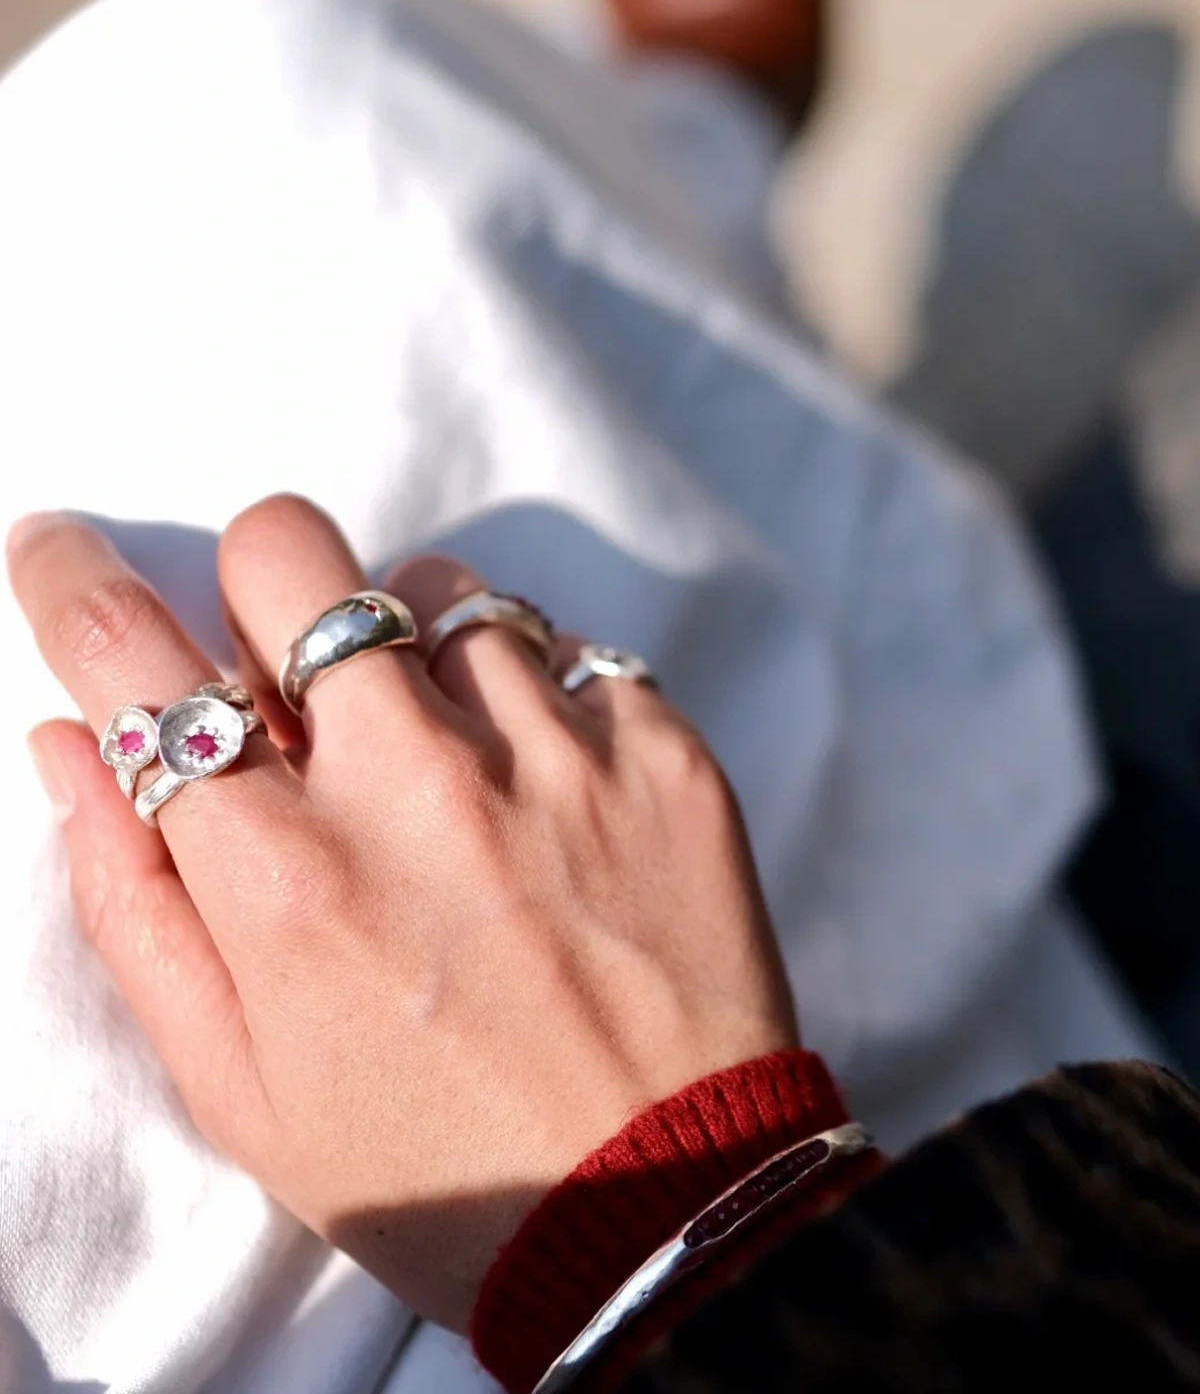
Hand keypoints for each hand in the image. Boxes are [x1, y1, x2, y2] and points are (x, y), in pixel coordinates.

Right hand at [8, 496, 795, 1330]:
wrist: (669, 1214)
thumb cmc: (434, 1166)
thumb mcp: (243, 1086)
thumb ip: (136, 908)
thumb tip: (72, 746)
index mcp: (285, 875)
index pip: (133, 658)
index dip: (71, 580)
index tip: (61, 551)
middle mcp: (417, 785)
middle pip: (292, 553)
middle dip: (262, 590)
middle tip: (290, 672)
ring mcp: (556, 757)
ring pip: (440, 587)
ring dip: (413, 649)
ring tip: (441, 752)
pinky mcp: (665, 757)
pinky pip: (569, 650)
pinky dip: (535, 695)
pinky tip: (545, 789)